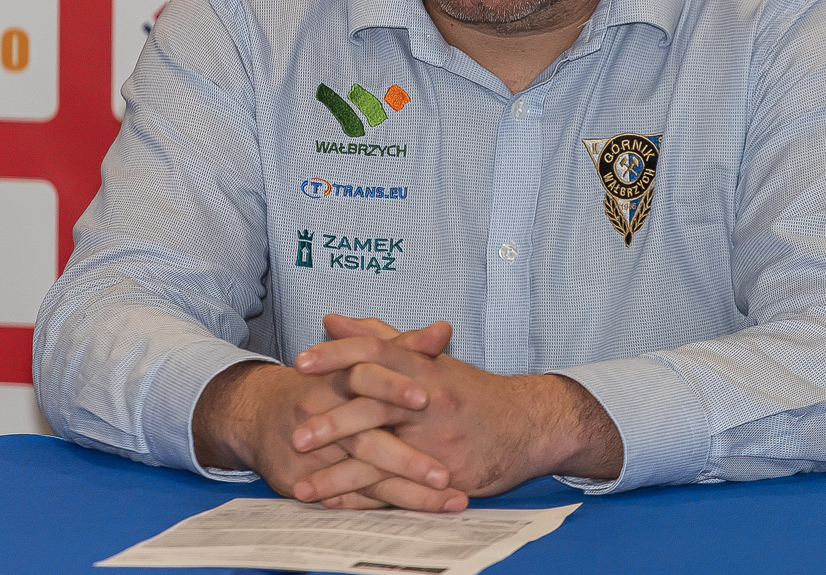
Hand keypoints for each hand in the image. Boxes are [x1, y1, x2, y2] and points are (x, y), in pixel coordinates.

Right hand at [191, 335, 464, 510]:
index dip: (393, 386)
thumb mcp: (358, 359)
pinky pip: (345, 500)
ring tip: (447, 500)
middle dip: (406, 459)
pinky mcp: (299, 482)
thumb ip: (403, 347)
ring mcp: (309, 454)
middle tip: (444, 474)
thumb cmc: (322, 384)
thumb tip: (443, 330)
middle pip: (364, 439)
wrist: (257, 413)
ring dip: (405, 492)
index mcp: (335, 379)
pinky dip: (378, 509)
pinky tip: (412, 518)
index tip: (428, 397)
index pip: (363, 377)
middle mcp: (319, 416)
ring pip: (361, 478)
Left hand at [292, 315, 622, 497]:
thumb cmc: (472, 391)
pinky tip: (333, 504)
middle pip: (375, 406)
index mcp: (423, 366)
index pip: (374, 353)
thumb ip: (379, 338)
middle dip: (332, 421)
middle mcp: (430, 400)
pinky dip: (363, 499)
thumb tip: (333, 320)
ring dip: (338, 473)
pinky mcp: (446, 475)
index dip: (336, 355)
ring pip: (382, 456)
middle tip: (295, 434)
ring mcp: (438, 440)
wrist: (530, 424)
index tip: (300, 361)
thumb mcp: (430, 359)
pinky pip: (398, 490)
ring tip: (301, 485)